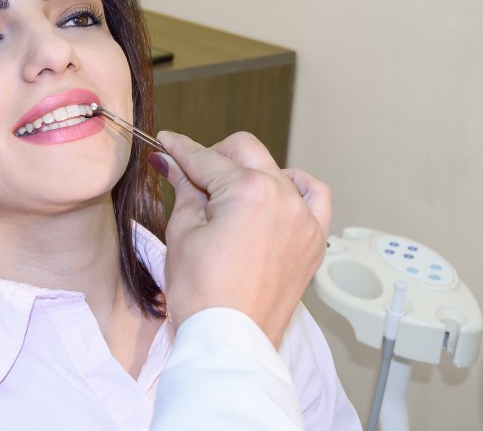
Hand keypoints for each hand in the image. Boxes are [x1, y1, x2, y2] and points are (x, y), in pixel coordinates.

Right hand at [154, 131, 330, 346]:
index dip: (180, 149)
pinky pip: (315, 199)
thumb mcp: (183, 232)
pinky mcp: (314, 241)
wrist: (228, 338)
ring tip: (232, 190)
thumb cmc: (203, 294)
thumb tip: (174, 164)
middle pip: (245, 152)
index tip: (167, 143)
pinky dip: (296, 189)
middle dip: (215, 156)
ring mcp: (304, 218)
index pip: (206, 159)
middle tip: (191, 171)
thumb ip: (185, 189)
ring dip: (254, 171)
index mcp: (249, 190)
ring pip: (280, 170)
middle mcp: (283, 196)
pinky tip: (278, 195)